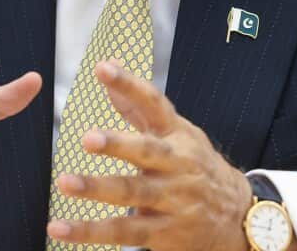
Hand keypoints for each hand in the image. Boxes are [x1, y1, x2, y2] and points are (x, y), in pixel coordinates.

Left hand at [45, 60, 257, 250]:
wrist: (236, 216)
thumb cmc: (196, 165)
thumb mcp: (175, 132)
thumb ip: (137, 104)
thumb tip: (107, 65)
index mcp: (177, 135)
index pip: (154, 103)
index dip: (130, 85)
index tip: (103, 68)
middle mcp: (177, 165)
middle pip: (147, 152)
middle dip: (119, 145)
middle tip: (88, 139)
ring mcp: (172, 200)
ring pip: (133, 193)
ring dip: (98, 189)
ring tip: (66, 182)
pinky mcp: (162, 232)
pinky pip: (122, 231)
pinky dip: (89, 231)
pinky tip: (60, 227)